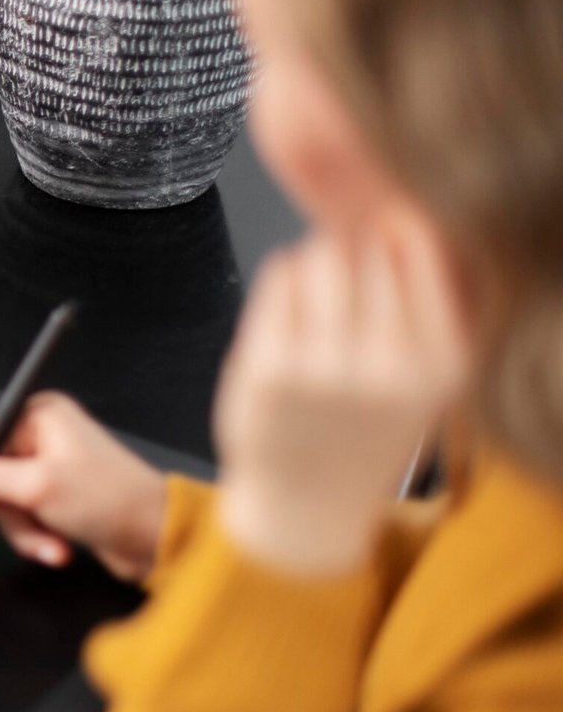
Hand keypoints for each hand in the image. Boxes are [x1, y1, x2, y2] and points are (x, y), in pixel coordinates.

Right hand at [0, 391, 170, 581]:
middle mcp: (43, 437)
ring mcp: (51, 468)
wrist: (162, 539)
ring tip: (49, 549)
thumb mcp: (36, 487)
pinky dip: (37, 538)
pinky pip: (26, 519)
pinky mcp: (59, 498)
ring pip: (4, 505)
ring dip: (23, 534)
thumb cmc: (112, 500)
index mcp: (39, 417)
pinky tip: (58, 549)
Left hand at [214, 217, 469, 574]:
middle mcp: (389, 364)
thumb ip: (425, 301)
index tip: (386, 239)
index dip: (398, 231)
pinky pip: (278, 276)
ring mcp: (325, 366)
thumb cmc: (366, 427)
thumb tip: (406, 207)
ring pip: (321, 254)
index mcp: (444, 361)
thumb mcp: (424, 374)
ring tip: (322, 293)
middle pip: (369, 246)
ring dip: (317, 259)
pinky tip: (292, 305)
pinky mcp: (267, 366)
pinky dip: (284, 277)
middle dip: (354, 247)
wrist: (308, 504)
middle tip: (347, 275)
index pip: (426, 244)